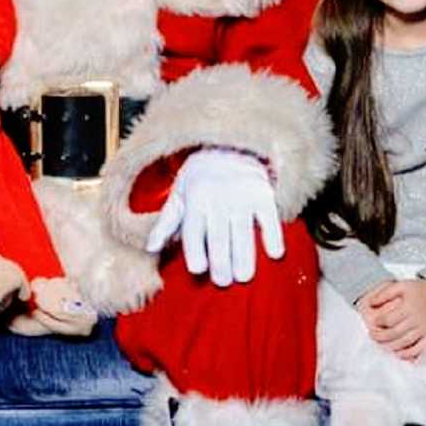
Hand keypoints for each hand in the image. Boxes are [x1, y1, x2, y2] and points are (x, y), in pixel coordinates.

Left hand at [145, 147, 283, 287]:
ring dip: (244, 259)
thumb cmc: (201, 175)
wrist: (229, 144)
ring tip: (243, 276)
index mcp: (195, 198)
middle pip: (218, 238)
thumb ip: (167, 222)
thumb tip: (151, 248)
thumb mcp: (180, 193)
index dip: (195, 253)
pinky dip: (273, 236)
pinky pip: (270, 218)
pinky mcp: (263, 193)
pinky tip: (274, 253)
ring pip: (243, 233)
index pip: (193, 232)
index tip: (198, 270)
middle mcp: (218, 197)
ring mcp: (242, 195)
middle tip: (223, 281)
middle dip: (221, 264)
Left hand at [356, 278, 425, 361]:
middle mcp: (417, 319)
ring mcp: (425, 329)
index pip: (389, 319)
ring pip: (405, 343)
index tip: (374, 323)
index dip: (378, 322)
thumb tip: (371, 303)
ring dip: (391, 346)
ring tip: (382, 344)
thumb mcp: (402, 285)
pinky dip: (408, 354)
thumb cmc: (421, 290)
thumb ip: (385, 293)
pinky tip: (399, 354)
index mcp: (409, 307)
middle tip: (372, 336)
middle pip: (395, 333)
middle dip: (380, 336)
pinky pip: (420, 349)